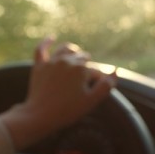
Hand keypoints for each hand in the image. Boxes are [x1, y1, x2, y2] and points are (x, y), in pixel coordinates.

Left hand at [0, 37, 116, 150]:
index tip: (96, 89)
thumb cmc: (68, 110)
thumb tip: (115, 70)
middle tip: (86, 78)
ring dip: (73, 51)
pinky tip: (51, 38)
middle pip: (82, 58)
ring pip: (65, 49)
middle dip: (86, 65)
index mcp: (81, 69)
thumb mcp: (91, 101)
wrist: (40, 115)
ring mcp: (52, 62)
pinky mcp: (39, 65)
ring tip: (76, 54)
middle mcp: (67, 61)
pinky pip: (41, 49)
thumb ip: (106, 85)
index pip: (95, 71)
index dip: (98, 80)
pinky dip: (46, 42)